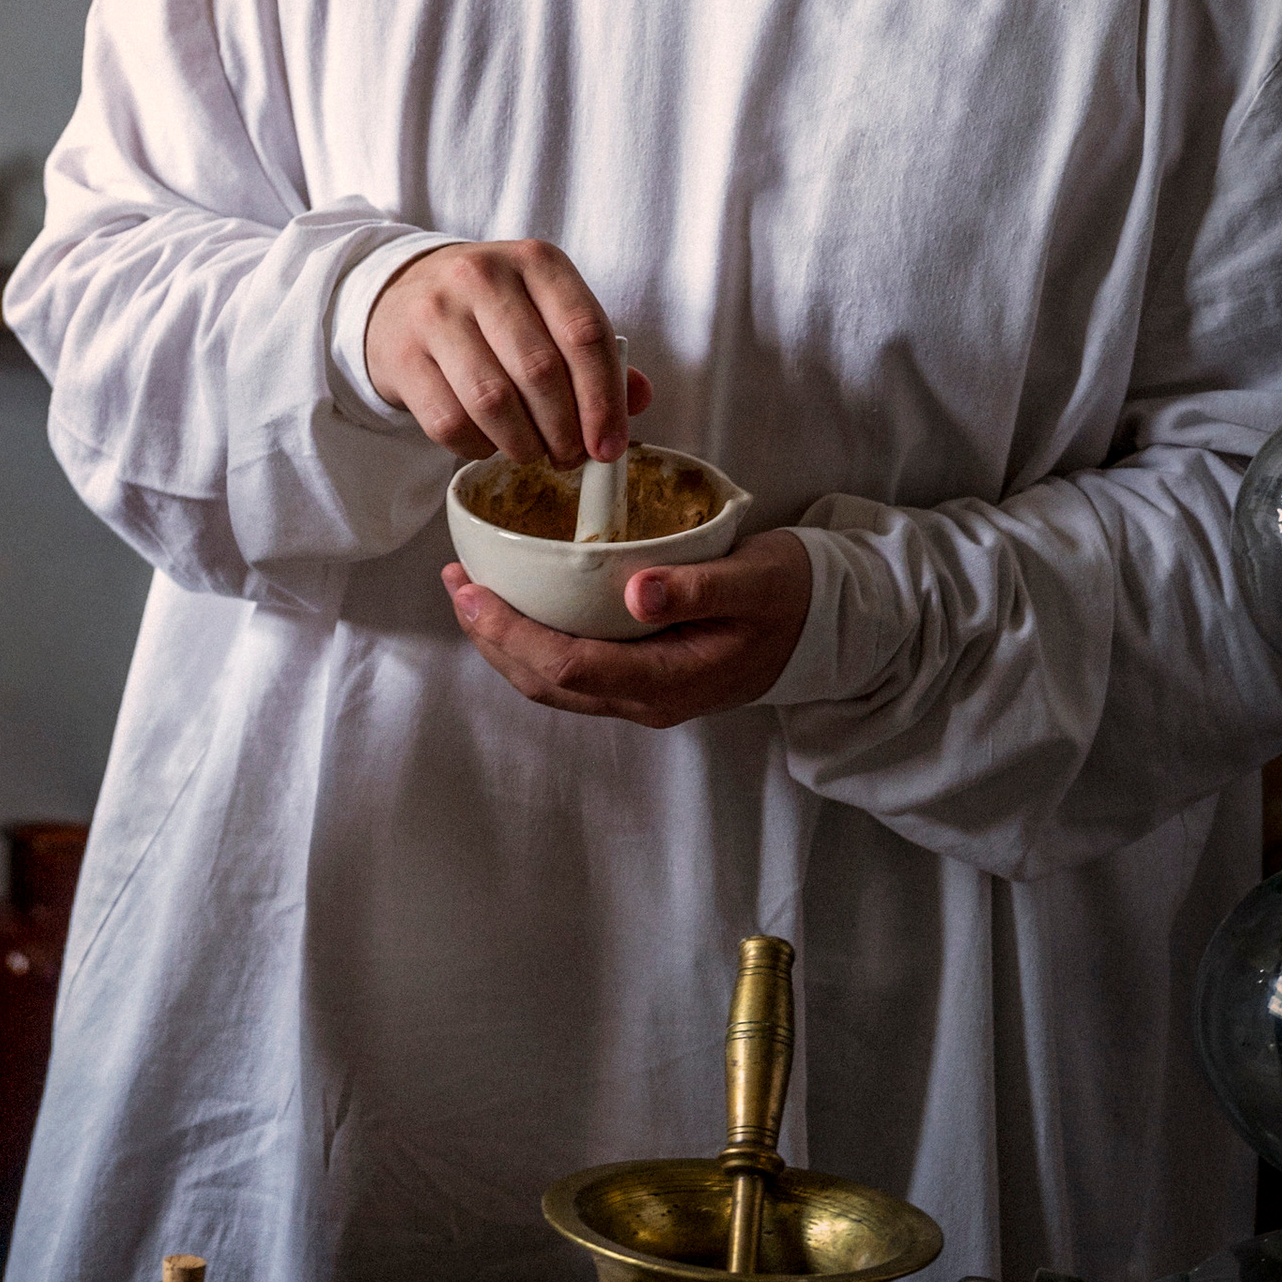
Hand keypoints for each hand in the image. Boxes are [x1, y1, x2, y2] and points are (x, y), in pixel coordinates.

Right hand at [363, 240, 645, 463]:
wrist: (400, 295)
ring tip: (533, 452)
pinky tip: (488, 441)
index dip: (604, 400)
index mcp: (536, 261)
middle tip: (570, 457)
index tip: (609, 446)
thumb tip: (639, 399)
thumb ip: (595, 353)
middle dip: (565, 432)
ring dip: (524, 445)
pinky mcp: (403, 355)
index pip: (585, 334)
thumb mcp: (547, 310)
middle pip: (541, 372)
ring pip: (494, 402)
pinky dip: (478, 447)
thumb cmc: (491, 310)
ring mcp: (436, 313)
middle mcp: (483, 276)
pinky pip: (450, 422)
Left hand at [440, 523, 812, 728]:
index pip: (571, 667)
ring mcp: (643, 695)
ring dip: (504, 643)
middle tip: (456, 583)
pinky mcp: (641, 678)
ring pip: (553, 684)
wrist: (825, 624)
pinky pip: (571, 671)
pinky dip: (531, 642)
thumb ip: (698, 588)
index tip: (473, 592)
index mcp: (671, 681)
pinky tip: (517, 607)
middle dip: (492, 638)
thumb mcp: (755, 581)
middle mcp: (649, 700)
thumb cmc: (789, 593)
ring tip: (470, 592)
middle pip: (548, 683)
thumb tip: (637, 594)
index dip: (513, 634)